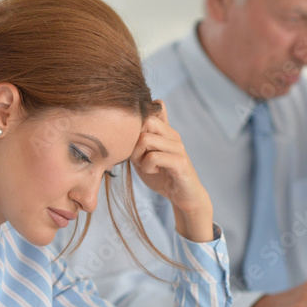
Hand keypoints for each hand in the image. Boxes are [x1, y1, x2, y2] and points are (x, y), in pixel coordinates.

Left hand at [131, 101, 213, 241]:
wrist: (185, 196)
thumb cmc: (163, 176)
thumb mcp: (147, 154)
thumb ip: (139, 140)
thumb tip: (122, 126)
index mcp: (166, 131)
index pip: (150, 109)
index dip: (135, 124)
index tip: (134, 143)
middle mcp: (173, 135)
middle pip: (145, 121)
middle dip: (133, 140)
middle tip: (137, 156)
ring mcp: (177, 147)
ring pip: (145, 139)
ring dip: (138, 156)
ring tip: (144, 166)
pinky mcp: (180, 162)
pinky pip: (153, 157)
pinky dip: (147, 167)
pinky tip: (154, 171)